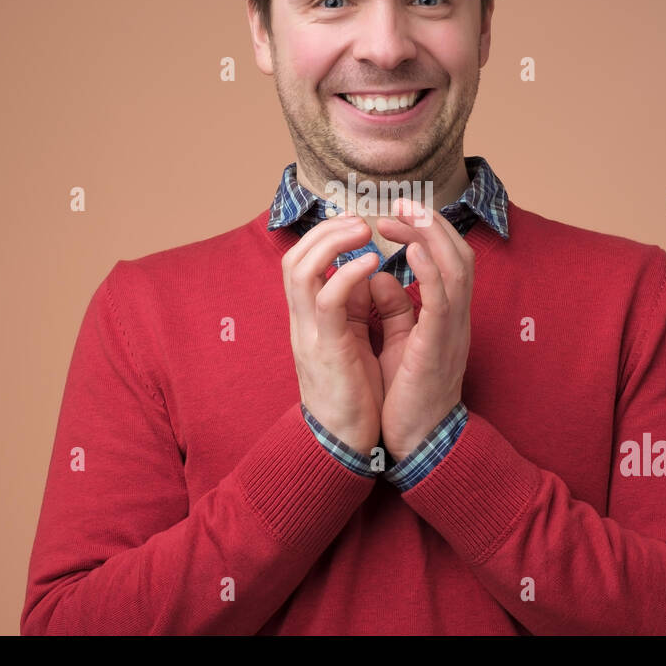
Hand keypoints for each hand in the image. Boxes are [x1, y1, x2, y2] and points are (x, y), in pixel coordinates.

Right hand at [282, 213, 383, 453]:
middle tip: (361, 219)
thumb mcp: (354, 341)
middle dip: (326, 230)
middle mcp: (302, 321)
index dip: (325, 236)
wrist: (345, 446)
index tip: (358, 224)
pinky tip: (372, 262)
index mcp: (310, 319)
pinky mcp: (327, 349)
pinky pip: (328, 301)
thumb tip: (372, 274)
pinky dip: (347, 275)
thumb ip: (358, 308)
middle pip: (293, 258)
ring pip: (300, 270)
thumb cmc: (355, 396)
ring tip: (364, 231)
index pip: (302, 263)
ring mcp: (310, 334)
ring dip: (331, 243)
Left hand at [367, 198, 473, 461]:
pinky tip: (413, 250)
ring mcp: (453, 331)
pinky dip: (431, 269)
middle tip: (401, 202)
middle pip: (460, 254)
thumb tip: (378, 275)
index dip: (428, 231)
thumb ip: (393, 308)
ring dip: (432, 237)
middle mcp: (456, 318)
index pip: (449, 260)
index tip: (396, 212)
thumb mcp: (398, 342)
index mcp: (446, 316)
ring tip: (405, 215)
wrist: (419, 443)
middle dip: (432, 223)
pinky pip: (444, 300)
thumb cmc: (408, 394)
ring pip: (457, 269)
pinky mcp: (441, 346)